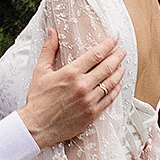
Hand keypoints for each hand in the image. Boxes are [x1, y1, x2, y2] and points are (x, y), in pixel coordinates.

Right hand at [18, 27, 125, 148]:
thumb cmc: (37, 100)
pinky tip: (118, 84)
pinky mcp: (92, 114)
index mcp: (70, 73)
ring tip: (122, 66)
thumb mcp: (40, 71)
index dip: (107, 45)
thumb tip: (52, 32)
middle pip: (107, 67)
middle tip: (122, 51)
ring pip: (111, 83)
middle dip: (117, 56)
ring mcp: (89, 101)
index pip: (95, 55)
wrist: (37, 126)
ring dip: (119, 72)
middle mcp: (82, 86)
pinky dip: (116, 90)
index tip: (114, 40)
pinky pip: (109, 99)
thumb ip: (49, 49)